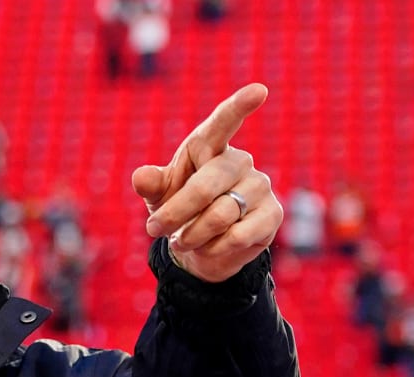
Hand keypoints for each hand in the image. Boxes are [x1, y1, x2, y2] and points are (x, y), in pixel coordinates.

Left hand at [132, 83, 282, 282]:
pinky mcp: (272, 214)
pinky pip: (238, 236)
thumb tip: (140, 177)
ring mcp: (259, 186)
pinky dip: (213, 248)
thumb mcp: (159, 195)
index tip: (259, 91)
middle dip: (174, 213)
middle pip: (205, 187)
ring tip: (182, 240)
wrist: (201, 246)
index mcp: (209, 146)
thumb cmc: (179, 209)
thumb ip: (151, 184)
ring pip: (219, 216)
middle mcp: (239, 161)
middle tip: (153, 229)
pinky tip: (208, 246)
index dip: (240, 106)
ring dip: (191, 235)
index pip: (223, 122)